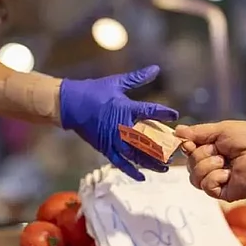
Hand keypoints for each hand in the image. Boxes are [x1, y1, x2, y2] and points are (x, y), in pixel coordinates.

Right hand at [59, 65, 178, 180]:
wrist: (69, 105)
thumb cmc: (93, 91)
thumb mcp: (116, 83)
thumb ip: (137, 78)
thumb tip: (155, 68)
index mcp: (126, 108)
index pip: (150, 111)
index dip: (164, 113)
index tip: (175, 115)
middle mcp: (122, 127)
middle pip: (148, 140)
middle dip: (163, 146)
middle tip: (175, 151)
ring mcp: (113, 140)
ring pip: (136, 155)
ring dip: (151, 162)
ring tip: (165, 166)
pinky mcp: (105, 148)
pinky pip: (120, 163)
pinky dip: (131, 171)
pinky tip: (142, 177)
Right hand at [175, 121, 245, 201]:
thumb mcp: (221, 129)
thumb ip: (198, 132)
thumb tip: (177, 131)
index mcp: (214, 148)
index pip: (189, 150)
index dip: (186, 146)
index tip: (189, 142)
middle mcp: (214, 164)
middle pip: (189, 163)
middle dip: (201, 154)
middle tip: (220, 151)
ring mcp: (217, 179)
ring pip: (194, 176)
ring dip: (207, 165)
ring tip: (225, 161)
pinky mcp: (222, 192)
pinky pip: (205, 186)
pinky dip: (215, 177)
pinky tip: (229, 174)